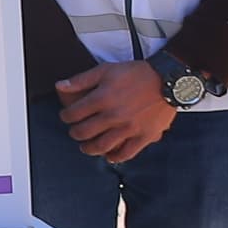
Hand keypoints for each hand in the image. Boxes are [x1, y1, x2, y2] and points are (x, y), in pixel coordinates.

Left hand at [54, 59, 175, 163]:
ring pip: (101, 146)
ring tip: (86, 146)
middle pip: (84, 132)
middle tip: (75, 131)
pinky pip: (126, 153)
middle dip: (75, 133)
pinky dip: (115, 157)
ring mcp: (129, 128)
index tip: (66, 116)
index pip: (73, 114)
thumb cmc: (136, 74)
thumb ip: (81, 80)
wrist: (168, 81)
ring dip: (89, 148)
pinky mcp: (145, 136)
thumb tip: (59, 86)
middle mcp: (113, 116)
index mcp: (102, 98)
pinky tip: (109, 155)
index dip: (65, 116)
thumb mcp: (106, 70)